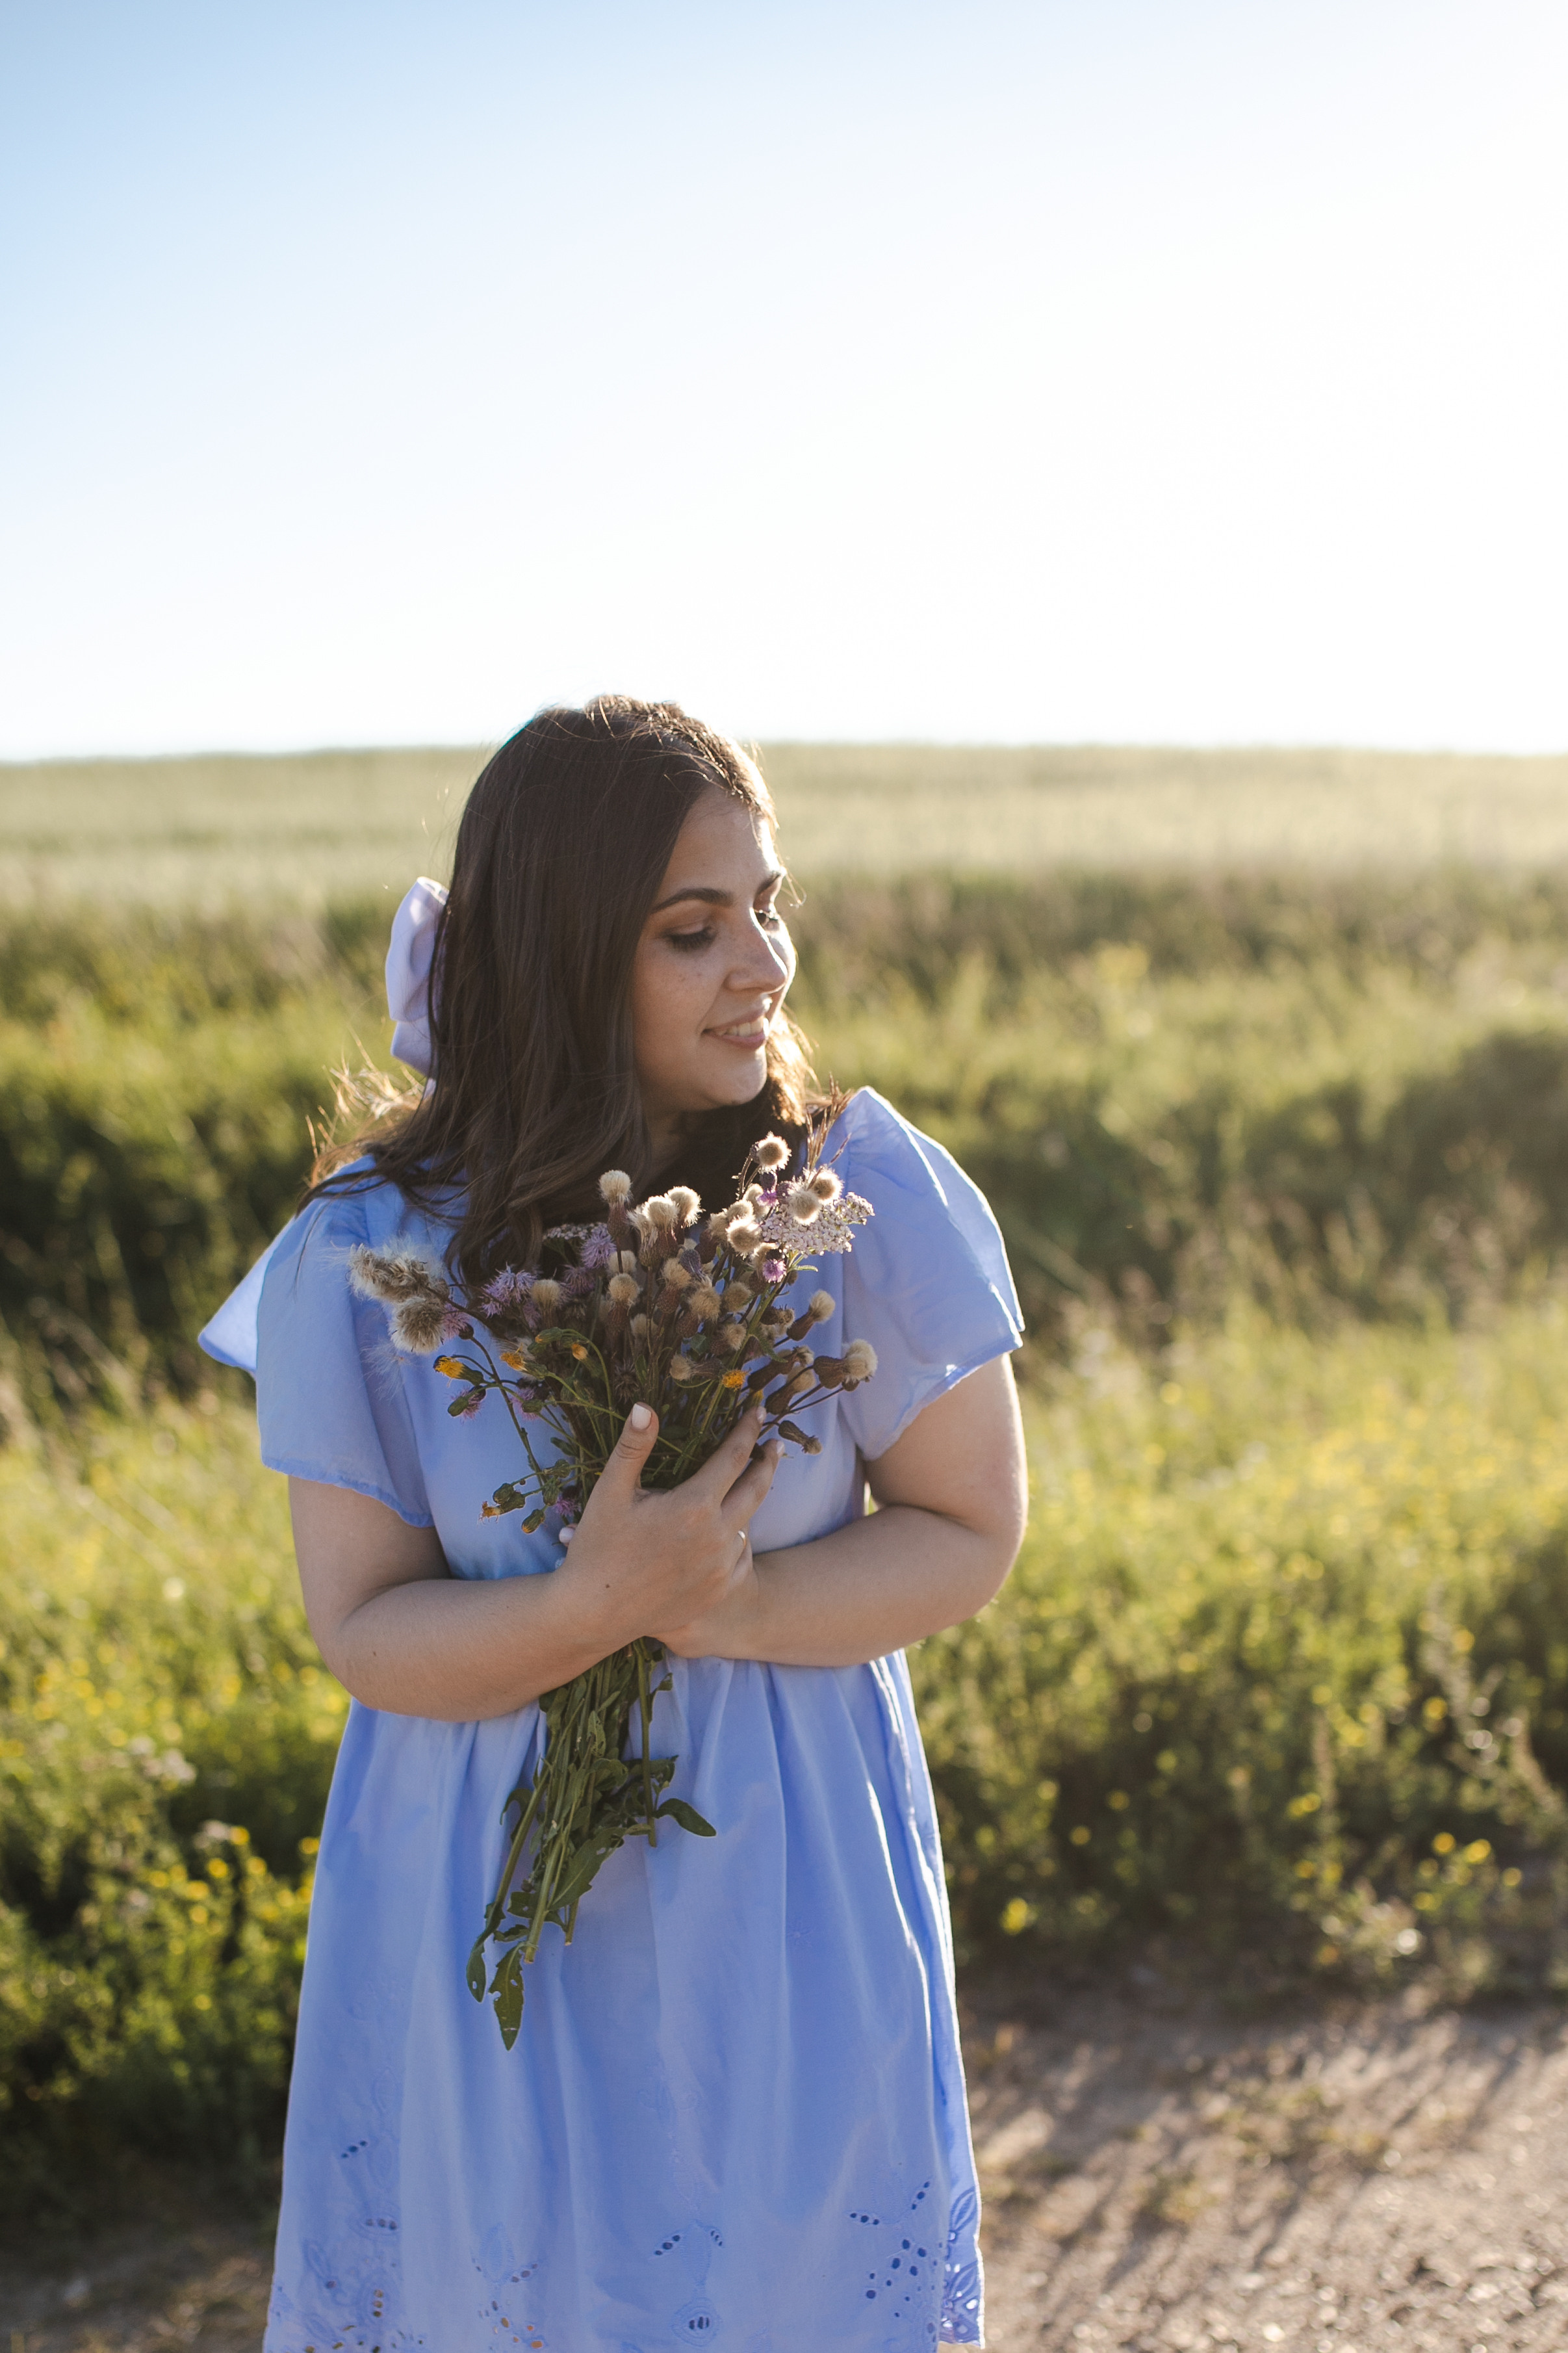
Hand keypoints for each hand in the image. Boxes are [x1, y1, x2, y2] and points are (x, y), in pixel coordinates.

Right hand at [555, 1402, 779, 1656]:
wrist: (595, 1613)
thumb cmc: (598, 1548)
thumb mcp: (611, 1492)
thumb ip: (633, 1446)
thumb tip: (645, 1406)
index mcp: (694, 1505)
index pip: (734, 1457)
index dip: (747, 1430)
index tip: (758, 1410)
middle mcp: (717, 1536)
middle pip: (757, 1488)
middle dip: (768, 1461)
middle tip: (775, 1443)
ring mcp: (721, 1567)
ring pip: (749, 1523)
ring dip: (755, 1499)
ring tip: (755, 1482)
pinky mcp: (719, 1590)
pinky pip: (741, 1557)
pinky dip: (742, 1537)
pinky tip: (738, 1531)